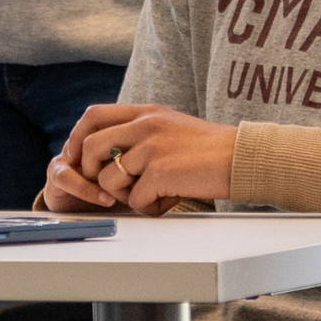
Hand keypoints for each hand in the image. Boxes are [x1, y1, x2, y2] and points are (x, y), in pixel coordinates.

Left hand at [44, 103, 238, 215]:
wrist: (242, 158)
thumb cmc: (211, 149)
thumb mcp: (172, 126)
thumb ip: (142, 132)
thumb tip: (113, 152)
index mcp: (146, 113)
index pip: (93, 115)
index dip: (78, 138)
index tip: (78, 158)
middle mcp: (145, 126)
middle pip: (91, 148)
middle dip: (90, 173)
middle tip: (108, 189)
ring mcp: (152, 148)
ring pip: (109, 180)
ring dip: (124, 196)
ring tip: (150, 196)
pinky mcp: (161, 173)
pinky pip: (134, 200)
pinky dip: (147, 208)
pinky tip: (166, 203)